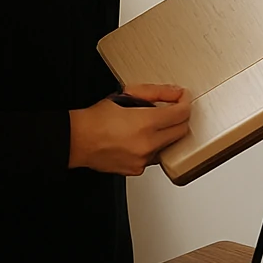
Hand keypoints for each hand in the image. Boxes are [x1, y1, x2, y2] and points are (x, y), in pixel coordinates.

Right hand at [67, 84, 189, 175]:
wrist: (77, 140)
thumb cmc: (96, 119)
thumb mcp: (127, 94)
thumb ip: (156, 92)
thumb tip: (176, 93)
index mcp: (146, 123)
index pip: (181, 114)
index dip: (185, 102)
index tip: (183, 98)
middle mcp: (147, 144)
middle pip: (181, 131)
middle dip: (180, 118)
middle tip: (172, 110)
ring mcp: (143, 160)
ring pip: (169, 145)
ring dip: (166, 134)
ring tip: (150, 125)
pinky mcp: (137, 170)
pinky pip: (154, 157)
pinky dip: (152, 147)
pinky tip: (139, 139)